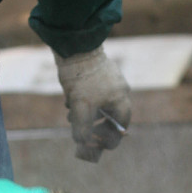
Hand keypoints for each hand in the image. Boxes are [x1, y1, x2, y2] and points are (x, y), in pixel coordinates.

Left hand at [54, 47, 130, 162]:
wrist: (76, 48)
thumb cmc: (81, 79)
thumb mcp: (80, 108)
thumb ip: (82, 129)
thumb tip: (82, 143)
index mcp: (121, 100)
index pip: (121, 128)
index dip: (108, 140)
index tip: (94, 144)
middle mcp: (120, 91)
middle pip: (110, 117)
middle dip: (94, 126)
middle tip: (81, 132)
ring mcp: (111, 81)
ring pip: (100, 106)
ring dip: (86, 115)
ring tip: (71, 116)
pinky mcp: (101, 74)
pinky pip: (94, 94)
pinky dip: (84, 101)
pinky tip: (70, 100)